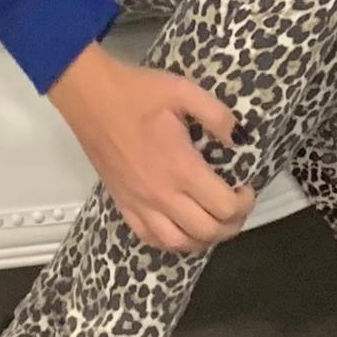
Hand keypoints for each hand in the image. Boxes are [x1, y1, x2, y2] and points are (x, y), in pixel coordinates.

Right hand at [46, 43, 256, 253]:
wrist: (90, 97)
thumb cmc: (138, 92)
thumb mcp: (184, 92)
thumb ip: (218, 116)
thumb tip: (240, 140)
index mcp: (181, 168)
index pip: (224, 206)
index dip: (244, 203)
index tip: (247, 187)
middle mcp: (161, 195)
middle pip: (206, 232)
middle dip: (231, 224)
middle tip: (237, 205)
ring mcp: (139, 204)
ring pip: (178, 244)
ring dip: (203, 239)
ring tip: (213, 220)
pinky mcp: (122, 204)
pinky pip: (149, 238)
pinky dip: (171, 241)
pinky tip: (181, 227)